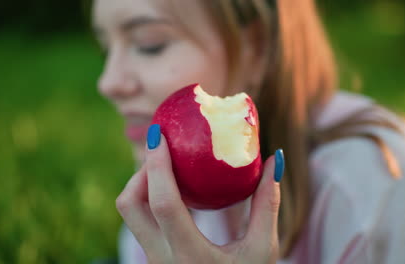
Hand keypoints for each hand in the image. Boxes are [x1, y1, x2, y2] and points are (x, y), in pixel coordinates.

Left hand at [116, 126, 284, 263]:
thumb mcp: (263, 249)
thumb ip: (268, 204)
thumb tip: (275, 160)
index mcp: (189, 256)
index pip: (163, 204)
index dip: (156, 165)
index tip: (158, 134)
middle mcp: (161, 258)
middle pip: (129, 205)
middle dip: (141, 170)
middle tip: (163, 149)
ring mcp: (153, 259)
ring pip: (128, 212)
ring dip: (141, 183)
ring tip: (169, 166)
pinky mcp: (153, 257)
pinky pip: (138, 219)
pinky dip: (147, 196)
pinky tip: (173, 187)